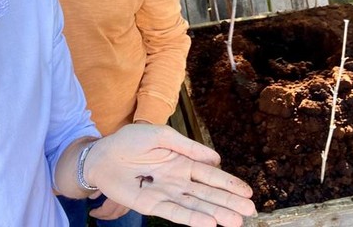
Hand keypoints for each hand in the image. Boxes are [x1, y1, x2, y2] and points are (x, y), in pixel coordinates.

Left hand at [86, 124, 255, 226]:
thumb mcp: (161, 135)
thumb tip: (215, 158)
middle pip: (208, 193)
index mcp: (182, 161)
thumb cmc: (129, 141)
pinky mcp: (152, 205)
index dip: (228, 183)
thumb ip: (187, 147)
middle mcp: (178, 179)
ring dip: (216, 213)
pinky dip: (192, 219)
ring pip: (196, 205)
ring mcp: (167, 193)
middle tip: (250, 211)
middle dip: (228, 202)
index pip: (210, 174)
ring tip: (236, 221)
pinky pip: (175, 213)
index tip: (247, 192)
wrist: (101, 154)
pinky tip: (209, 223)